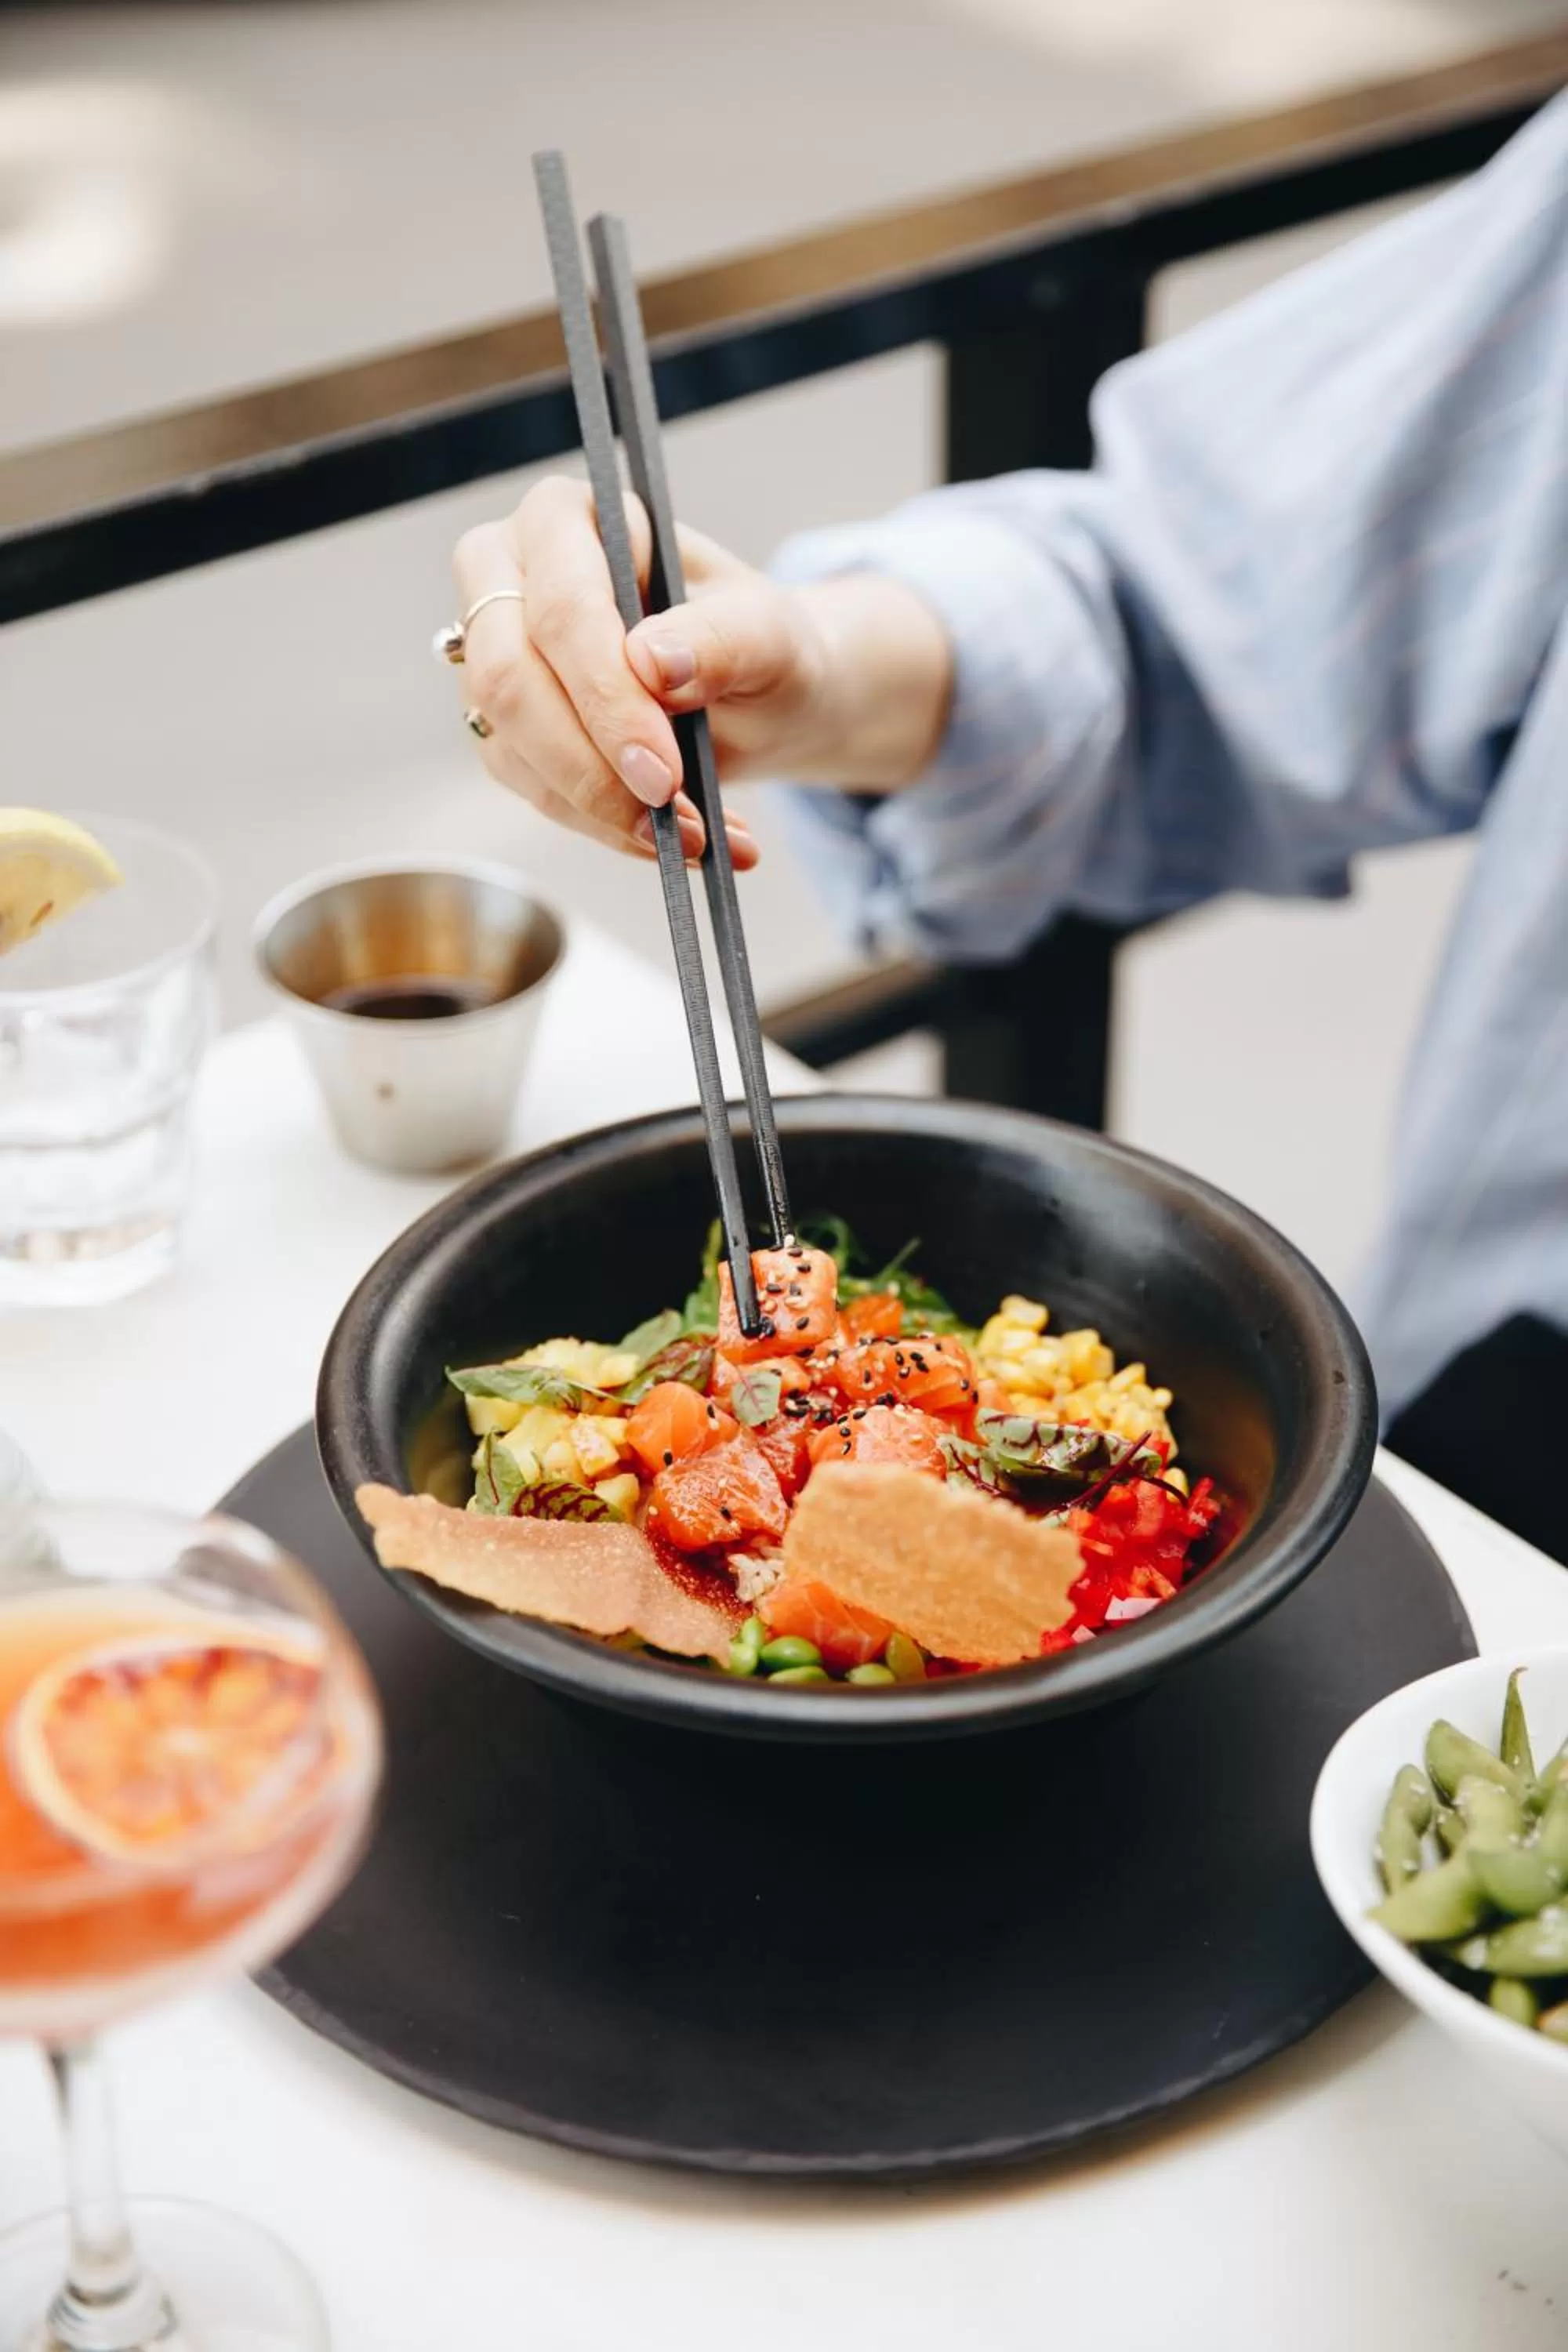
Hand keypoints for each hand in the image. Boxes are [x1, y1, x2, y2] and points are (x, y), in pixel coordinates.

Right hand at [450, 476, 950, 862]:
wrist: (756, 694)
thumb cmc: (757, 641)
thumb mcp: (767, 633)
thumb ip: (720, 639)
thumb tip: (654, 663)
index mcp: (565, 519)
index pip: (560, 607)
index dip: (605, 695)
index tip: (664, 769)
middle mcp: (506, 577)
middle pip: (508, 678)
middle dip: (590, 763)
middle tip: (670, 816)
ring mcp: (493, 655)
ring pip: (512, 745)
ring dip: (603, 809)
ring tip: (693, 837)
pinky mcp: (504, 726)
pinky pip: (534, 788)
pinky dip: (605, 826)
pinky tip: (670, 837)